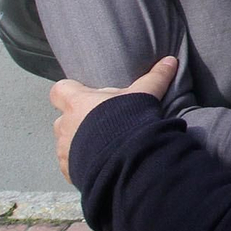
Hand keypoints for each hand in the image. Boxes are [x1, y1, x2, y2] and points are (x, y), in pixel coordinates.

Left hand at [51, 56, 177, 183]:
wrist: (125, 159)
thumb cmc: (127, 122)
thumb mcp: (144, 95)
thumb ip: (155, 78)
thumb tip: (170, 61)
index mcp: (77, 103)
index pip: (59, 90)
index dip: (69, 91)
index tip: (83, 95)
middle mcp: (65, 125)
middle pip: (63, 119)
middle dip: (77, 122)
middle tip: (100, 125)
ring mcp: (64, 149)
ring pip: (65, 143)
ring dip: (78, 144)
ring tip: (102, 147)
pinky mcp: (69, 169)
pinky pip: (70, 165)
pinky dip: (80, 164)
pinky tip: (99, 164)